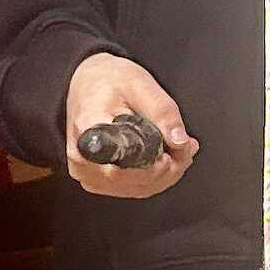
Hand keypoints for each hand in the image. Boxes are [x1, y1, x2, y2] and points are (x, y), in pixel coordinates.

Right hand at [65, 53, 197, 198]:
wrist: (86, 84)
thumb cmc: (109, 81)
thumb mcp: (140, 84)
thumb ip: (163, 112)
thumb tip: (180, 142)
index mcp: (89, 130)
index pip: (121, 165)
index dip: (152, 166)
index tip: (172, 154)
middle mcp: (83, 158)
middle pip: (132, 180)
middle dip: (169, 168)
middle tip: (187, 147)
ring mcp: (87, 173)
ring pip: (137, 188)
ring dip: (166, 174)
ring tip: (181, 150)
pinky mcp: (96, 180)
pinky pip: (133, 188)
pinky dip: (156, 177)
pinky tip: (167, 158)